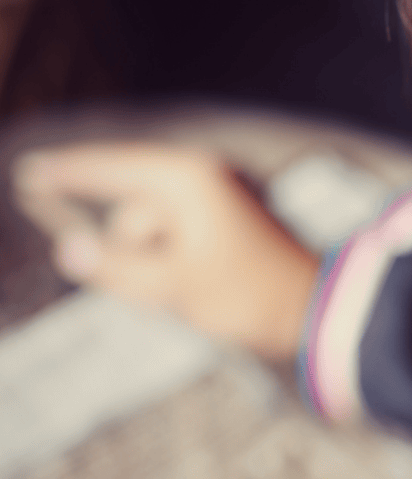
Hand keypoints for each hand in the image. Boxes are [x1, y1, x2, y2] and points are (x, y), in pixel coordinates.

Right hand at [11, 141, 321, 359]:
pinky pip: (177, 240)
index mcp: (188, 179)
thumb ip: (116, 268)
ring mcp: (217, 198)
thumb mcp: (173, 286)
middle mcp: (202, 178)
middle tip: (174, 289)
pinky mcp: (226, 221)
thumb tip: (68, 249)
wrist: (315, 310)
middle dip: (135, 254)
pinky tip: (199, 291)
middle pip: (133, 210)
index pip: (111, 168)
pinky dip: (173, 264)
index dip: (68, 172)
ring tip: (193, 294)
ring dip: (155, 264)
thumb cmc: (248, 295)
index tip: (29, 171)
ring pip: (154, 231)